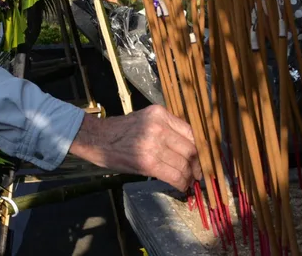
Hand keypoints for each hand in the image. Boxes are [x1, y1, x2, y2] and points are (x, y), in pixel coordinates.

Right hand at [67, 105, 200, 190]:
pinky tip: (181, 186)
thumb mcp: (146, 121)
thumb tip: (191, 148)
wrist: (96, 139)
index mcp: (160, 114)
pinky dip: (181, 183)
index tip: (205, 158)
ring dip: (190, 177)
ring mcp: (153, 144)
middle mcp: (159, 126)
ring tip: (189, 182)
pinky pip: (174, 175)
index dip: (202, 149)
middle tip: (199, 174)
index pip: (191, 132)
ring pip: (184, 164)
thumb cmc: (120, 131)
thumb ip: (167, 129)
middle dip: (198, 165)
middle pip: (191, 149)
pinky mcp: (148, 162)